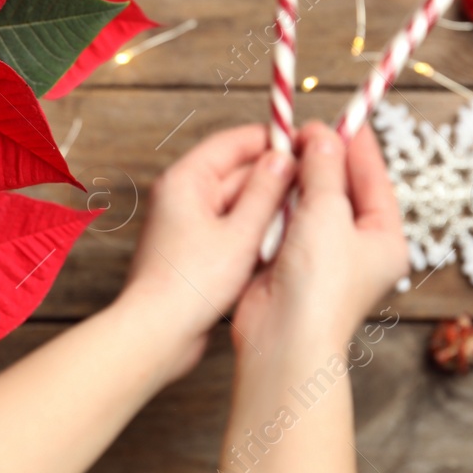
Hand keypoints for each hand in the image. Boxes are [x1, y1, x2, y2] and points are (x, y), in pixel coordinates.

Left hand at [114, 125, 294, 383]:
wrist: (158, 332)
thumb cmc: (190, 284)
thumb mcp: (241, 233)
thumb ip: (265, 192)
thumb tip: (283, 158)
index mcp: (186, 180)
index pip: (233, 142)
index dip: (271, 140)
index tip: (305, 144)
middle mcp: (183, 196)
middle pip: (237, 172)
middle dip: (275, 178)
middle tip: (314, 182)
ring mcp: (188, 223)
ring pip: (238, 203)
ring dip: (268, 208)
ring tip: (304, 214)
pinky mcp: (195, 249)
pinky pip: (231, 228)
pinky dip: (255, 232)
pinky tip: (281, 243)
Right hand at [231, 122, 407, 361]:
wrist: (285, 338)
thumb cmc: (320, 285)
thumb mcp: (327, 214)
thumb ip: (323, 170)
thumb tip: (321, 137)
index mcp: (384, 238)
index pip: (374, 179)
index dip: (357, 145)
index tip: (343, 116)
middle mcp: (357, 246)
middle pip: (342, 188)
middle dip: (322, 158)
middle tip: (302, 130)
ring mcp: (324, 254)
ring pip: (311, 201)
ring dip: (297, 177)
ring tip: (283, 148)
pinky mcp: (291, 261)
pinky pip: (287, 219)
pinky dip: (278, 200)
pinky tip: (267, 181)